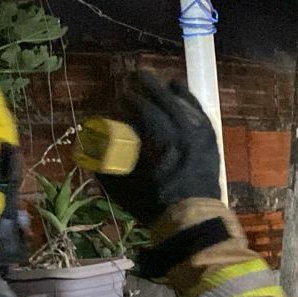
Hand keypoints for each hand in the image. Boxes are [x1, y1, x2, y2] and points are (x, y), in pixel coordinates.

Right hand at [98, 72, 220, 224]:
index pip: (140, 107)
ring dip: (169, 91)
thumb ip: (104, 162)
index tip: (119, 98)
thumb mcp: (122, 185)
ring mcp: (197, 133)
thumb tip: (88, 146)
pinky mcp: (209, 140)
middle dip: (147, 87)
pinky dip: (190, 99)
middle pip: (162, 99)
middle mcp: (180, 129)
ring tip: (162, 82)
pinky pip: (199, 111)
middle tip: (135, 77)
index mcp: (158, 137)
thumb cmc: (153, 204)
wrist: (192, 219)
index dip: (128, 100)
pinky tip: (183, 92)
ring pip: (183, 102)